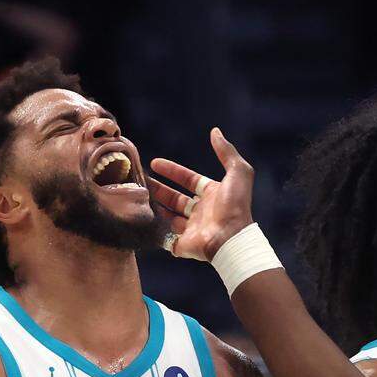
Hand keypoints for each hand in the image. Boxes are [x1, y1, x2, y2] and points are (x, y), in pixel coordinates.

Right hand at [149, 128, 254, 260]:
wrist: (229, 238)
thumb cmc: (235, 206)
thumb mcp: (238, 172)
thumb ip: (227, 152)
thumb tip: (215, 131)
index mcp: (212, 195)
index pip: (189, 179)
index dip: (172, 171)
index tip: (155, 163)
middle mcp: (201, 211)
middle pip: (176, 198)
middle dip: (159, 188)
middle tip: (141, 179)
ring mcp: (192, 228)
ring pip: (169, 216)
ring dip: (155, 205)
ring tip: (138, 195)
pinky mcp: (183, 244)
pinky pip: (166, 235)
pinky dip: (155, 227)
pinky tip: (141, 217)